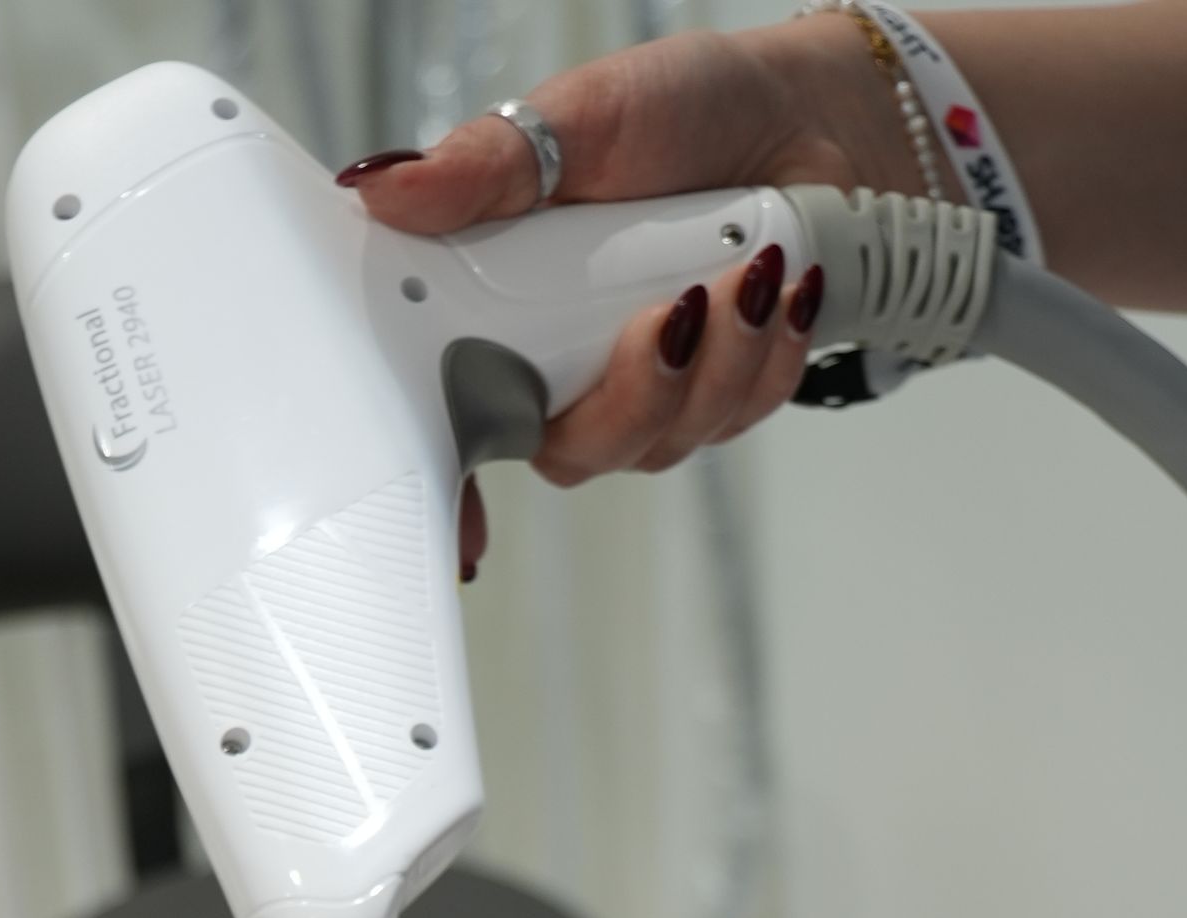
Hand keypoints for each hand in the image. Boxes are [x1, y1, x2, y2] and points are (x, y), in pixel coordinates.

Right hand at [342, 16, 924, 530]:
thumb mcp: (575, 120)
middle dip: (637, 389)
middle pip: (576, 454)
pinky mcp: (723, 397)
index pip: (456, 429)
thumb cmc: (681, 114)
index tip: (465, 536)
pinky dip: (771, 349)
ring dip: (720, 355)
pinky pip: (741, 414)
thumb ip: (484, 168)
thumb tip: (386, 189)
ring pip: (667, 439)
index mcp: (506, 317)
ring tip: (749, 264)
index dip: (453, 497)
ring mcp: (650, 397)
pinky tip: (783, 281)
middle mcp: (570, 374)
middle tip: (672, 304)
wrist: (800, 112)